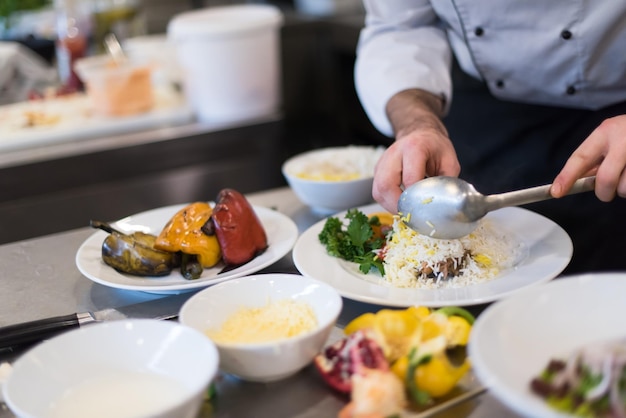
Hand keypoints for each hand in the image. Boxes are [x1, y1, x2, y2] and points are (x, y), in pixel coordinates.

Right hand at [373, 89, 459, 212]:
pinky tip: (399, 204)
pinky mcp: (377, 170)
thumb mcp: (450, 161)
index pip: (409, 178)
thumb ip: (446, 183)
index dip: (415, 197)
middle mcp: (394, 153)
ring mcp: (382, 162)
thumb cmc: (435, 148)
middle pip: (386, 185)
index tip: (424, 209)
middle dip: (397, 205)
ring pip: (378, 190)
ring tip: (405, 211)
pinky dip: (387, 202)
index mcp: (414, 148)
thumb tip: (443, 205)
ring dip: (390, 205)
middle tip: (410, 214)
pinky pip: (378, 191)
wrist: (420, 134)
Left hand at [552, 114, 625, 200]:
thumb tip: (575, 182)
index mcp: (605, 132)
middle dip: (603, 192)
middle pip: (605, 179)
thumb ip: (594, 159)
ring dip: (623, 190)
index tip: (556, 191)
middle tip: (605, 191)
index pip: (581, 158)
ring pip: (624, 188)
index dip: (567, 177)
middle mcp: (622, 140)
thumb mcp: (609, 137)